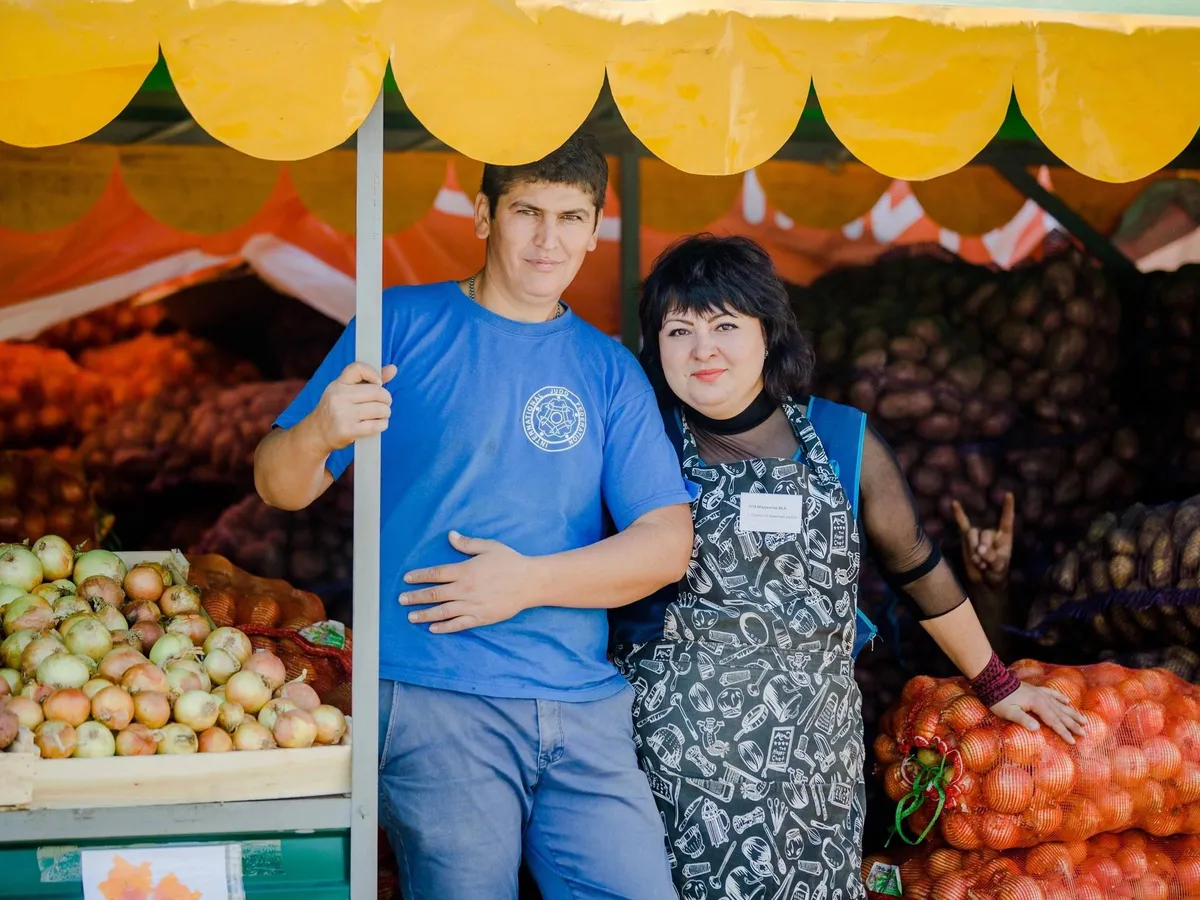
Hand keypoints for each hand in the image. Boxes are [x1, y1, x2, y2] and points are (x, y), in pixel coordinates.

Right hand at [311, 362, 396, 452]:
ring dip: (386, 413)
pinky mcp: (348, 430)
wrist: (317, 433)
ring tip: (382, 415)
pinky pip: (376, 425)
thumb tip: (393, 368)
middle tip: (385, 403)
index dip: (374, 373)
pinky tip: (379, 424)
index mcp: (339, 383)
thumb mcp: (347, 390)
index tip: (378, 382)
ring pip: (379, 409)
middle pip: (377, 391)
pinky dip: (383, 424)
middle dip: (386, 399)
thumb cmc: (337, 409)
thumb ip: (369, 379)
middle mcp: (339, 396)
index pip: (358, 368)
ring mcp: (342, 414)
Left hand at [400, 532, 531, 633]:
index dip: (420, 576)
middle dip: (416, 597)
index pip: (436, 573)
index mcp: (465, 570)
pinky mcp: (481, 617)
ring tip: (411, 616)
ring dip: (425, 614)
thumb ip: (467, 543)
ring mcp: (472, 605)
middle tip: (401, 599)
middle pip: (435, 594)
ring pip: (443, 611)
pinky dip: (444, 627)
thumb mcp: (489, 547)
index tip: (407, 579)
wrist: (530, 582)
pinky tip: (433, 628)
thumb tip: (450, 535)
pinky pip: (459, 624)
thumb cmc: (511, 562)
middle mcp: (465, 589)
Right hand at [952, 492, 1014, 587]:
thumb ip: (992, 558)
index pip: (1006, 520)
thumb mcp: (999, 567)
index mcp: (1004, 537)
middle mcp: (991, 533)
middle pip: (984, 533)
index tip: (1008, 494)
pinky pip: (962, 524)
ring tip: (978, 563)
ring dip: (972, 549)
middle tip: (983, 564)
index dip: (1007, 508)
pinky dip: (958, 514)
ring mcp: (978, 534)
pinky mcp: (966, 538)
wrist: (984, 580)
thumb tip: (980, 549)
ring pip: (972, 534)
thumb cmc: (996, 572)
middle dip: (982, 548)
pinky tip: (954, 503)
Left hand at [990, 682, 1086, 744]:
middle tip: (1084, 733)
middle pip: (1061, 714)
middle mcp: (1043, 698)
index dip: (1063, 732)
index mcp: (1037, 705)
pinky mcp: (1036, 690)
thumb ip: (1023, 720)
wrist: (994, 681)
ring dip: (1072, 713)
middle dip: (1073, 724)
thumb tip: (1037, 729)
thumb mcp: (1008, 712)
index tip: (1073, 741)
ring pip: (1060, 705)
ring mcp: (1040, 693)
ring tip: (1084, 720)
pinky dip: (1061, 698)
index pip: (1054, 721)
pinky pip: (1053, 694)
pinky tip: (1067, 701)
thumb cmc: (999, 699)